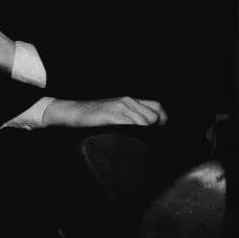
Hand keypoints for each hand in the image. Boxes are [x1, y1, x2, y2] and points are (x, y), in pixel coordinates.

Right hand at [42, 97, 167, 127]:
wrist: (76, 111)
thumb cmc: (96, 114)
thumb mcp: (117, 110)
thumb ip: (131, 113)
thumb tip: (147, 126)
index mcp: (131, 100)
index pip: (156, 106)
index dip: (162, 117)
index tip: (161, 127)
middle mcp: (128, 101)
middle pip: (152, 117)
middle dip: (151, 128)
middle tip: (143, 136)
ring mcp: (120, 108)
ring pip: (143, 122)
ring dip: (141, 133)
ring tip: (132, 138)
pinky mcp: (112, 115)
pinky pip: (130, 125)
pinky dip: (132, 132)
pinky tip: (126, 137)